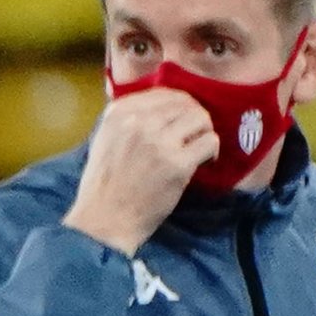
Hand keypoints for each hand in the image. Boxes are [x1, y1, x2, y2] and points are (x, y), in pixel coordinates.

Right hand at [62, 89, 214, 257]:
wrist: (104, 221)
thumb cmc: (105, 184)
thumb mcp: (105, 139)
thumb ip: (129, 119)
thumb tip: (165, 106)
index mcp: (119, 113)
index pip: (164, 93)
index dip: (180, 105)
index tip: (181, 121)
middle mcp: (139, 122)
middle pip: (186, 104)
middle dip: (195, 119)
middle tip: (194, 136)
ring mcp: (159, 142)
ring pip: (201, 118)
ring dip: (205, 132)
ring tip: (198, 148)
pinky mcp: (177, 163)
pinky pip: (209, 142)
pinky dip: (211, 151)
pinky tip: (204, 162)